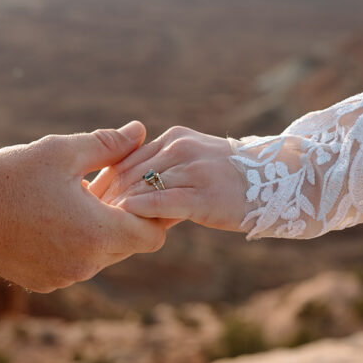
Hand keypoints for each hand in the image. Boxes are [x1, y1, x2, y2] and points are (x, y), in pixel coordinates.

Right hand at [0, 121, 167, 291]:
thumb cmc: (9, 176)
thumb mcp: (61, 151)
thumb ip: (108, 144)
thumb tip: (140, 131)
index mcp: (97, 233)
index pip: (152, 236)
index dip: (156, 213)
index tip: (144, 191)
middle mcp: (85, 264)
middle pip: (128, 246)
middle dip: (126, 218)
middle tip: (110, 186)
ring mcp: (63, 278)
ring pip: (101, 256)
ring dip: (99, 231)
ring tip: (80, 198)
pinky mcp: (42, 282)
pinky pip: (74, 265)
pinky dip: (75, 245)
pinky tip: (56, 217)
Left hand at [89, 126, 245, 231]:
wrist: (282, 181)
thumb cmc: (233, 179)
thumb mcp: (194, 162)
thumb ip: (163, 168)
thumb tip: (126, 188)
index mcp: (174, 138)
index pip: (126, 158)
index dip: (102, 180)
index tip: (82, 199)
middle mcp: (180, 148)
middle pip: (128, 172)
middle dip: (104, 195)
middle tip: (80, 215)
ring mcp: (193, 169)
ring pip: (142, 187)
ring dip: (116, 206)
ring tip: (96, 223)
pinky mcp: (204, 194)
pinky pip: (164, 201)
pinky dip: (140, 210)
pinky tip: (124, 221)